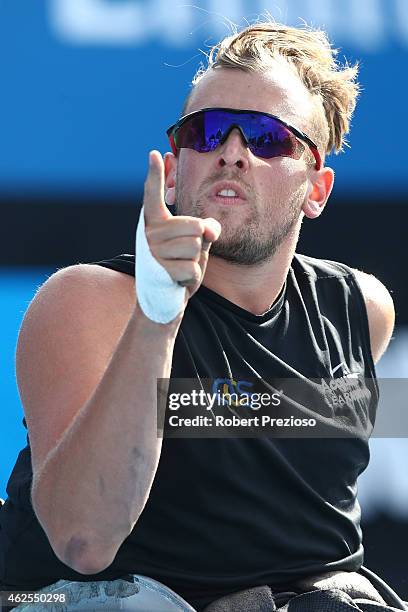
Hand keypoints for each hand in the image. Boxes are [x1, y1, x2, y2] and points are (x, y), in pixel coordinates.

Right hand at [142, 150, 220, 300]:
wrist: (163, 300)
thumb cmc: (180, 267)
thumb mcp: (195, 244)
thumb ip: (205, 230)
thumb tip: (210, 229)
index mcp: (154, 222)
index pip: (153, 195)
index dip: (155, 174)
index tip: (155, 153)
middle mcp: (149, 233)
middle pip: (196, 226)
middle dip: (200, 244)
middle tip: (184, 257)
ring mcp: (152, 252)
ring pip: (197, 246)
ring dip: (196, 262)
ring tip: (180, 269)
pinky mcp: (160, 271)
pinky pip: (194, 268)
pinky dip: (193, 278)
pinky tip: (179, 282)